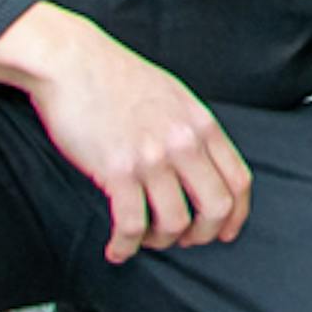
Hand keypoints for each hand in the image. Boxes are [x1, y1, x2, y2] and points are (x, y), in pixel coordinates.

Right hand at [0, 5, 249, 260]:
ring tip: (144, 238)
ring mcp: (153, 157)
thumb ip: (191, 130)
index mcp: (201, 124)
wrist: (72, 62)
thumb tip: (202, 167)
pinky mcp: (118, 170)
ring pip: (175, 222)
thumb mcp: (172, 96)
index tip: (224, 232)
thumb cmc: (117, 78)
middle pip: (215, 208)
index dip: (235, 215)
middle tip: (182, 241)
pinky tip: (117, 249)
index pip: (238, 181)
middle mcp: (184, 142)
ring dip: (160, 241)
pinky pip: (131, 225)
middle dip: (201, 235)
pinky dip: (125, 247)